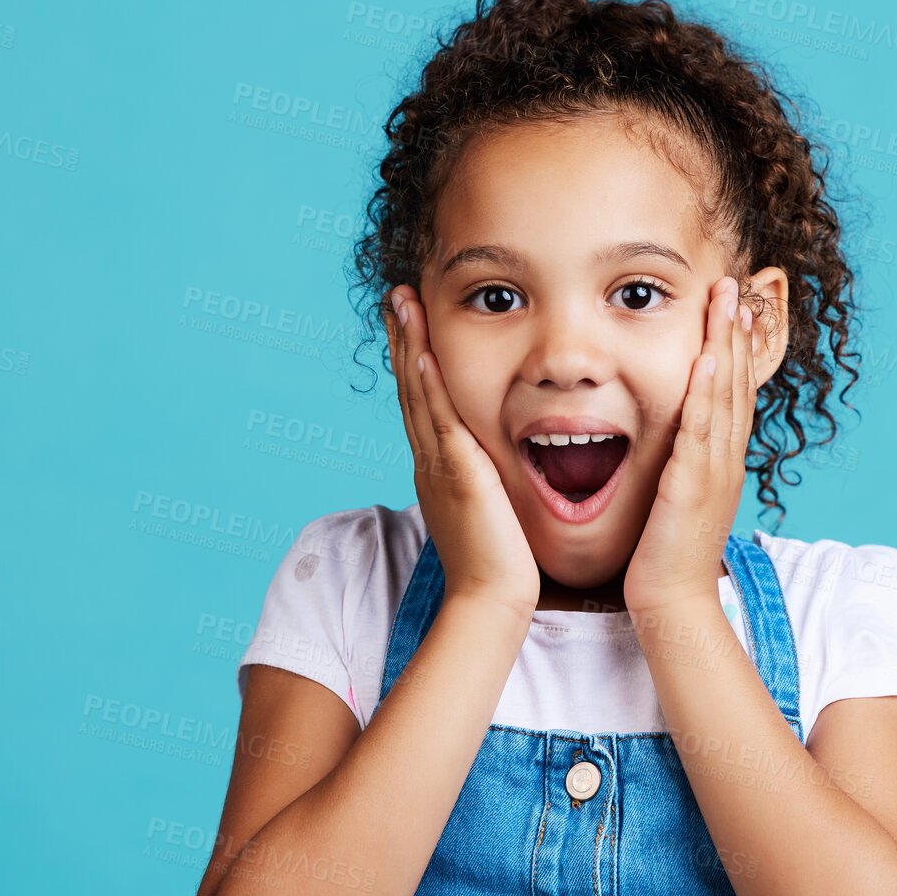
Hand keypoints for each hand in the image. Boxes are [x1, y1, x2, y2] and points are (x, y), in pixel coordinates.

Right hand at [384, 286, 540, 619]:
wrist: (492, 599)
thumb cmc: (500, 566)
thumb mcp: (488, 511)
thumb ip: (486, 484)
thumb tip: (493, 470)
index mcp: (438, 469)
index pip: (422, 403)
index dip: (414, 362)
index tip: (411, 324)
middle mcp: (430, 462)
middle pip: (411, 388)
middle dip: (403, 340)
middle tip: (396, 296)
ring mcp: (439, 466)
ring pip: (419, 395)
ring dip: (409, 346)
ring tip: (402, 302)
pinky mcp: (459, 474)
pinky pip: (439, 420)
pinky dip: (428, 384)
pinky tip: (424, 352)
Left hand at [623, 276, 756, 616]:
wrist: (673, 603)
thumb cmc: (666, 558)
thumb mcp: (677, 503)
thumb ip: (679, 470)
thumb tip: (672, 451)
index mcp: (722, 464)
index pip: (733, 395)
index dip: (735, 350)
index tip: (733, 310)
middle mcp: (726, 461)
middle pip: (738, 384)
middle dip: (737, 333)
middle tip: (735, 286)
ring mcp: (714, 472)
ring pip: (726, 397)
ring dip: (727, 347)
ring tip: (727, 303)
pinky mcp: (693, 485)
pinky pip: (703, 430)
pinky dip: (708, 393)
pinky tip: (707, 359)